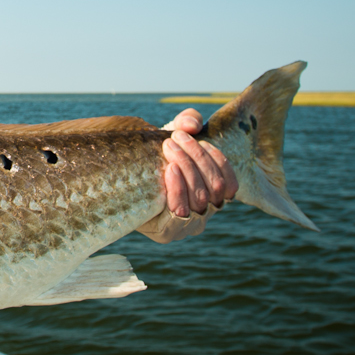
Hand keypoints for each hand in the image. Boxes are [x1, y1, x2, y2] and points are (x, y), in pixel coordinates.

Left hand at [139, 108, 238, 242]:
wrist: (124, 179)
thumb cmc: (157, 157)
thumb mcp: (176, 135)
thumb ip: (187, 121)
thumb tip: (192, 125)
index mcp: (215, 195)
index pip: (230, 183)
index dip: (218, 160)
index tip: (200, 138)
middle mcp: (206, 213)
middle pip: (214, 187)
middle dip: (196, 158)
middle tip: (174, 138)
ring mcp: (189, 225)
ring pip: (200, 197)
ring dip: (186, 167)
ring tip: (168, 147)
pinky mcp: (169, 233)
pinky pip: (180, 210)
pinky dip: (178, 187)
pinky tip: (169, 170)